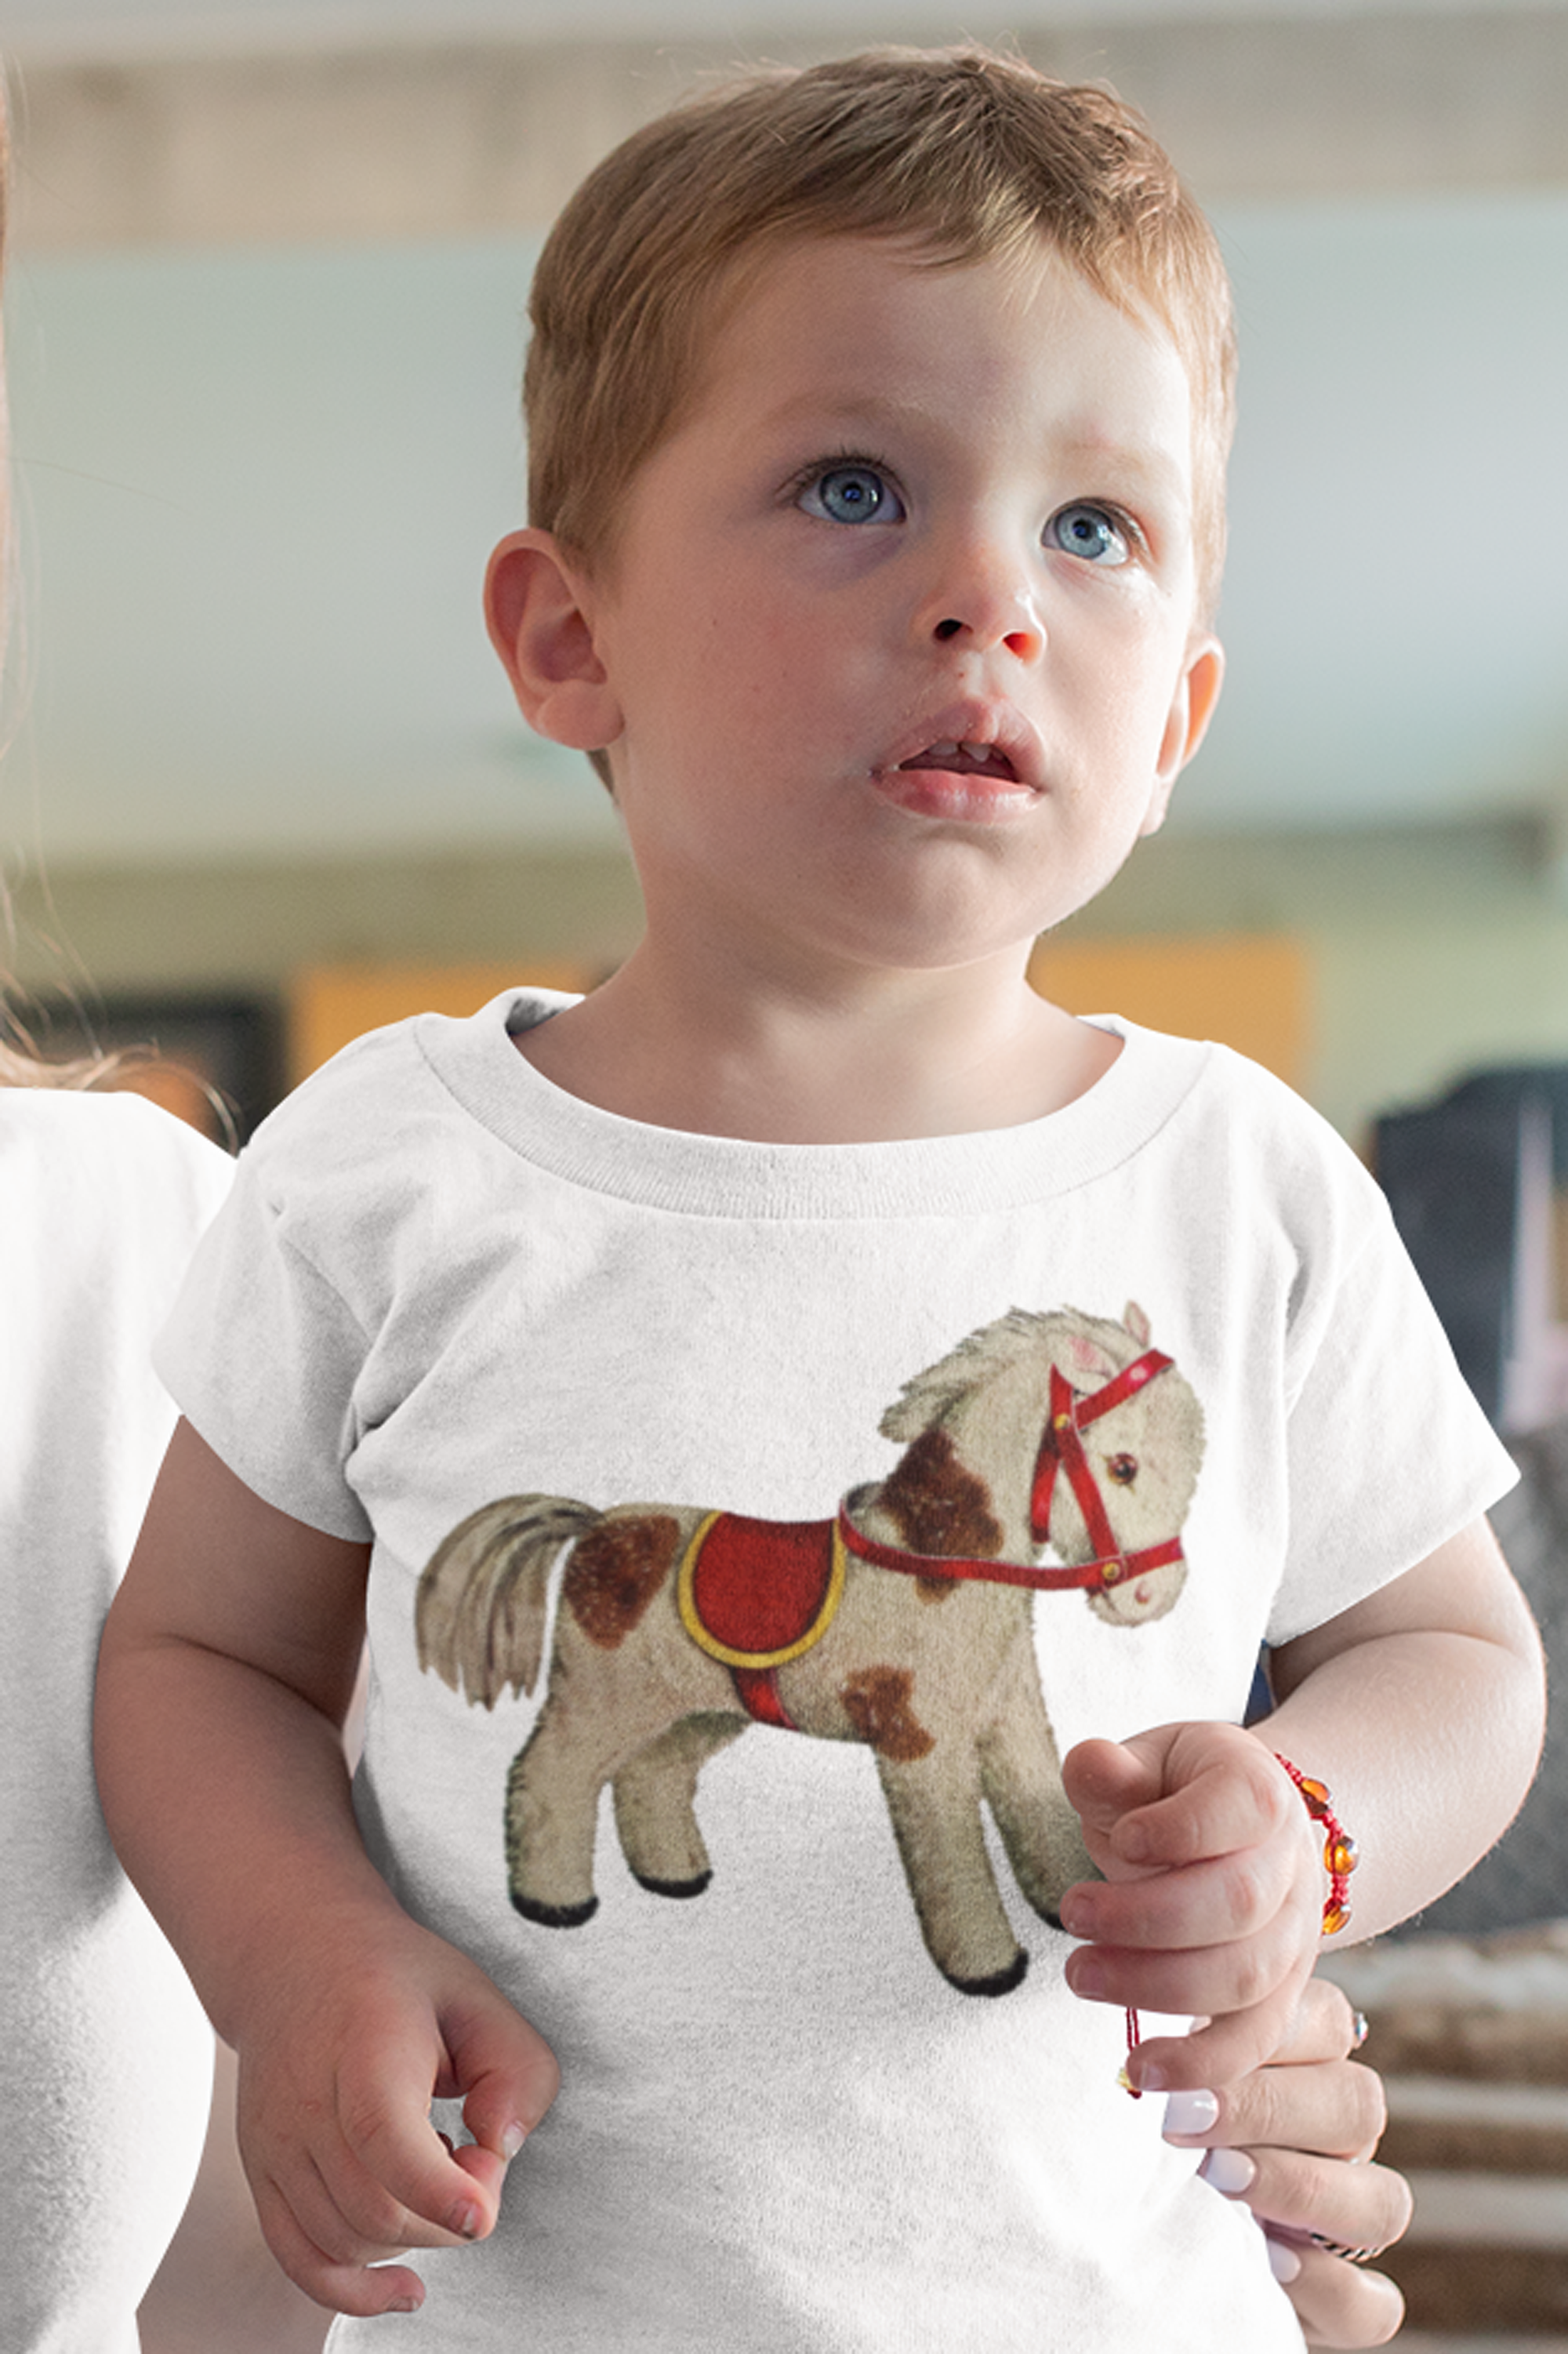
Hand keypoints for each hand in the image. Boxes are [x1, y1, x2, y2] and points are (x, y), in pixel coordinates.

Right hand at [236, 1905, 559, 2317]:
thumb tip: (502, 2150)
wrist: (296, 1957)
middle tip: (473, 2158)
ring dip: (409, 2235)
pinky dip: (354, 2291)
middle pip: (377, 2211)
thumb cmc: (393, 1980)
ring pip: (344, 2243)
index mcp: (365, 2048)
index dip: (438, 2191)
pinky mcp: (263, 2175)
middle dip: (447, 2214)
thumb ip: (516, 2070)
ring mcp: (276, 2145)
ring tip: (430, 2166)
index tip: (483, 2210)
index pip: (385, 2138)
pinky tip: (403, 2285)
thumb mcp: (478, 1997)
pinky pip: (300, 2261)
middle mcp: (307, 2103)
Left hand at [1059, 1720, 1322, 2090]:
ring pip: (1245, 1976)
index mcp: (1262, 1791)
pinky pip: (1252, 2041)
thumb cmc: (1174, 1797)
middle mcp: (1293, 1866)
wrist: (1235, 1836)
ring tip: (1080, 1975)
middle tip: (1073, 1914)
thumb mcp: (1145, 1765)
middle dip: (1147, 1918)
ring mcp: (1295, 1937)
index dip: (1180, 1829)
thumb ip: (1113, 1771)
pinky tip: (1141, 2070)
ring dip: (1156, 1986)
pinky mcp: (1280, 1995)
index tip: (1121, 1838)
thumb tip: (1091, 1761)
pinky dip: (1200, 2064)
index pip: (1241, 1808)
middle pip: (1239, 1903)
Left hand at [1161, 1975, 1410, 2348]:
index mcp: (1306, 2064)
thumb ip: (1181, 2055)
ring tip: (1218, 2180)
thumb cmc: (1139, 2134)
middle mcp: (1340, 2138)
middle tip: (1182, 2117)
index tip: (1171, 2052)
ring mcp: (1350, 2223)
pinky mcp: (1346, 2303)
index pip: (1331, 2023)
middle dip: (1266, 2107)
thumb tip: (1154, 2045)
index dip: (1260, 2031)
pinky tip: (1268, 2265)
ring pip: (1383, 2200)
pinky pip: (1374, 2304)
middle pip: (1359, 2104)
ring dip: (1299, 2187)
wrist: (1132, 2240)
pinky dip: (1328, 2287)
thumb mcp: (1163, 2081)